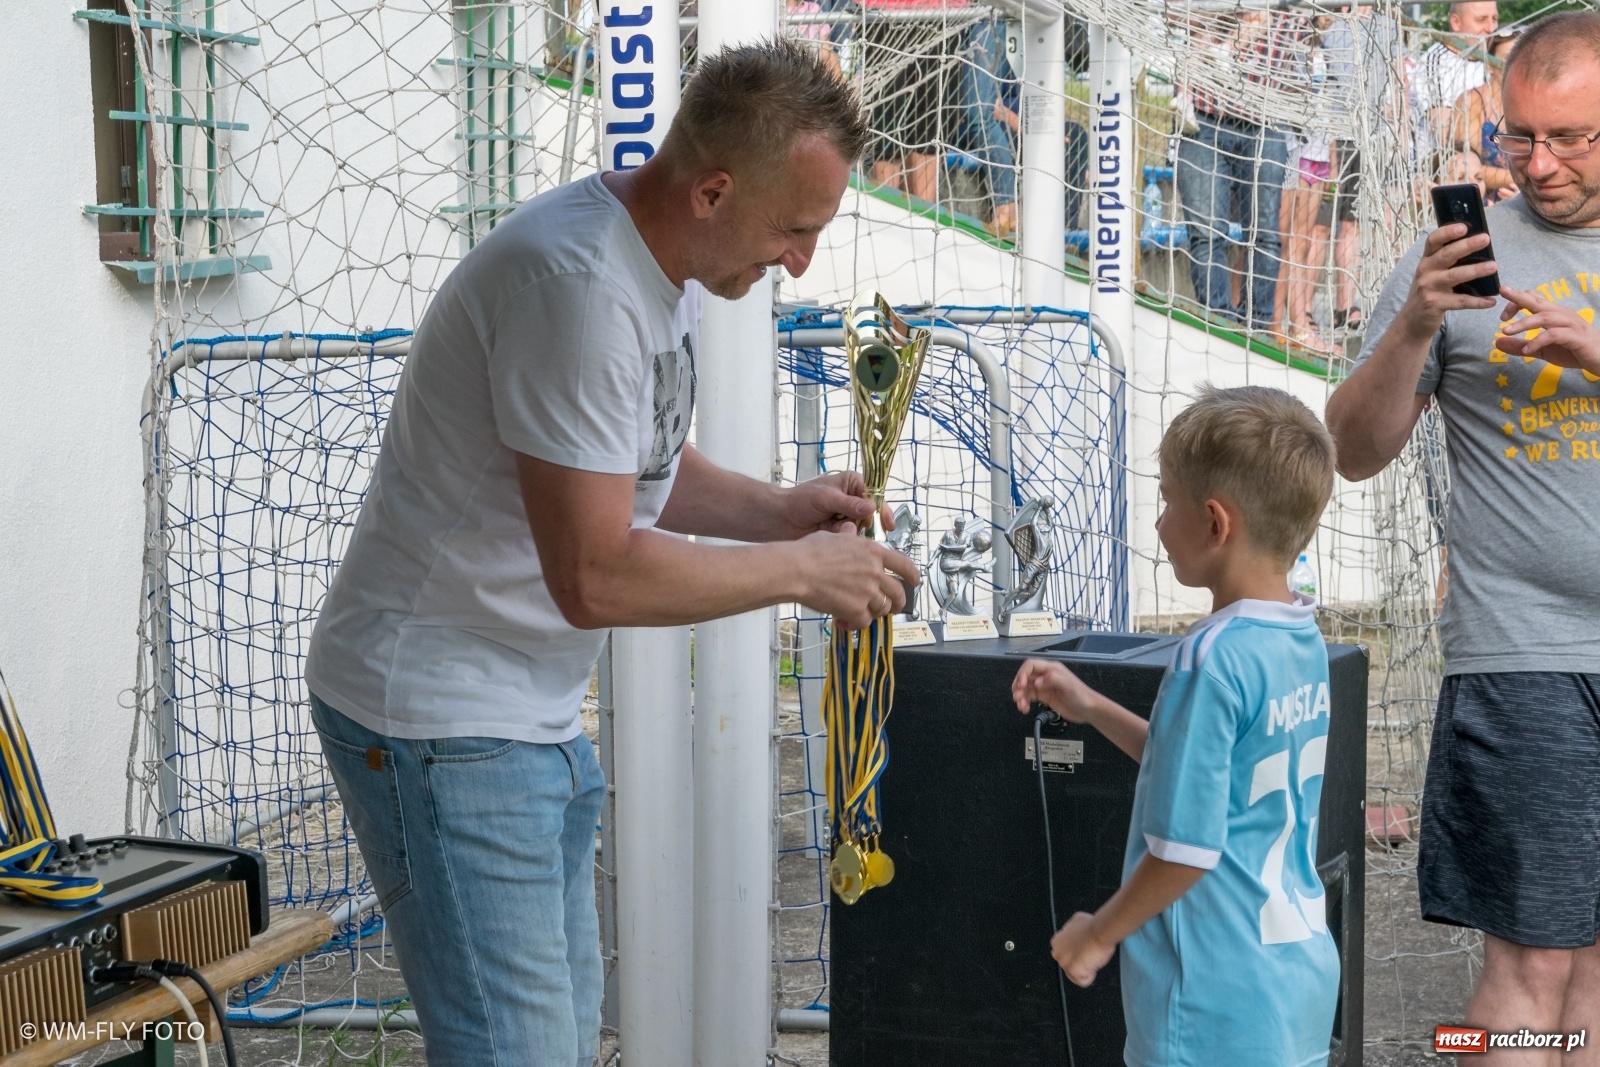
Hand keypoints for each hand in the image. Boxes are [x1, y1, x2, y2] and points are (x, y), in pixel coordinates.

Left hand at [781, 472, 893, 538]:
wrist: (781, 519)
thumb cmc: (800, 501)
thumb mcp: (824, 498)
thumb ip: (848, 503)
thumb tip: (871, 507)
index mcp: (852, 483)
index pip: (875, 494)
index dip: (882, 509)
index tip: (887, 522)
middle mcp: (854, 499)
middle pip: (873, 514)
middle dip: (868, 524)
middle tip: (860, 530)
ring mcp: (848, 517)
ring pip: (864, 528)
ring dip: (854, 531)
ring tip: (838, 530)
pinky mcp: (842, 532)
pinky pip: (853, 538)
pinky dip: (846, 539)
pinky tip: (833, 536)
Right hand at [793, 530, 919, 629]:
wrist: (797, 570)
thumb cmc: (809, 552)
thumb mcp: (834, 536)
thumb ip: (849, 537)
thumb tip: (850, 532)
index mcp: (872, 552)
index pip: (903, 564)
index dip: (912, 574)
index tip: (914, 580)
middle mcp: (875, 572)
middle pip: (898, 592)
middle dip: (898, 602)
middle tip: (893, 606)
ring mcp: (868, 592)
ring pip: (883, 608)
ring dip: (874, 613)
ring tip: (862, 613)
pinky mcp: (856, 609)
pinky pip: (864, 622)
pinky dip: (856, 624)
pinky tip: (845, 621)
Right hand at [1012, 659, 1099, 723]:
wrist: (1089, 710)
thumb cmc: (1081, 695)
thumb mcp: (1068, 685)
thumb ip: (1053, 679)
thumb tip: (1036, 683)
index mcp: (1051, 669)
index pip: (1031, 665)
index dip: (1022, 674)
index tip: (1021, 686)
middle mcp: (1046, 676)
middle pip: (1025, 676)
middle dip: (1018, 686)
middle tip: (1017, 697)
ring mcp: (1044, 687)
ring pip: (1026, 688)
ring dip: (1020, 696)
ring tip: (1021, 706)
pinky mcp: (1044, 697)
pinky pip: (1030, 697)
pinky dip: (1024, 702)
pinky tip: (1025, 709)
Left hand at [1050, 912, 1115, 987]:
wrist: (1099, 931)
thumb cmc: (1092, 926)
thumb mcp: (1076, 922)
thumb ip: (1071, 931)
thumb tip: (1075, 932)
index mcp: (1056, 942)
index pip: (1065, 954)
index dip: (1077, 954)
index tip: (1084, 951)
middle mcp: (1057, 953)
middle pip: (1069, 965)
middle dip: (1079, 963)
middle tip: (1089, 955)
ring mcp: (1064, 963)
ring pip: (1075, 975)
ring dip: (1085, 969)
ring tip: (1092, 958)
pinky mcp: (1073, 971)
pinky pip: (1083, 982)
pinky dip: (1090, 976)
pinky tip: (1094, 965)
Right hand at [1397, 223, 1498, 342]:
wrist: (1412, 321)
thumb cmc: (1428, 292)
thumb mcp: (1431, 273)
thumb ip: (1446, 261)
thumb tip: (1477, 245)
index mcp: (1426, 260)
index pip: (1433, 240)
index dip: (1447, 232)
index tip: (1464, 226)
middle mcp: (1425, 271)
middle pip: (1446, 255)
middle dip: (1466, 246)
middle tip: (1485, 239)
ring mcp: (1428, 288)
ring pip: (1454, 276)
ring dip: (1475, 270)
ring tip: (1493, 266)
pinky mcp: (1434, 304)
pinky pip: (1459, 301)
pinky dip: (1477, 302)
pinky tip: (1491, 301)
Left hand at [1496, 286, 1599, 374]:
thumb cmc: (1573, 351)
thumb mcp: (1543, 350)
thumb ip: (1521, 346)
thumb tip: (1497, 343)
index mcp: (1554, 314)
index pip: (1534, 299)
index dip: (1517, 301)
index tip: (1502, 317)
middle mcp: (1562, 315)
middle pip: (1538, 301)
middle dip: (1519, 297)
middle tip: (1502, 291)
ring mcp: (1571, 324)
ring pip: (1544, 317)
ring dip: (1523, 322)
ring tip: (1505, 331)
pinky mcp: (1576, 337)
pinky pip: (1554, 335)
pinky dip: (1538, 341)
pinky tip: (1527, 350)